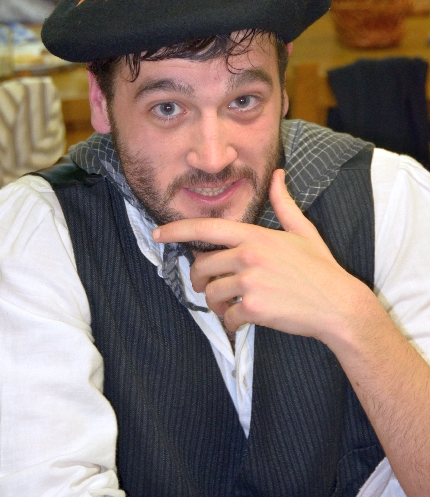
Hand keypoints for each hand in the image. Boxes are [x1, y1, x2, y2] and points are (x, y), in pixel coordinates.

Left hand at [153, 169, 370, 340]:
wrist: (339, 305)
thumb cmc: (321, 268)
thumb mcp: (303, 231)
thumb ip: (284, 203)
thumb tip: (278, 174)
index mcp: (256, 236)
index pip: (207, 228)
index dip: (177, 230)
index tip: (157, 234)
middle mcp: (249, 255)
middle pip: (203, 266)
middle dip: (200, 279)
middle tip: (210, 287)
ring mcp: (251, 282)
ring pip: (212, 293)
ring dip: (216, 304)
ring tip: (230, 306)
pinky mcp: (254, 308)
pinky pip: (227, 317)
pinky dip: (231, 322)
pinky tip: (244, 321)